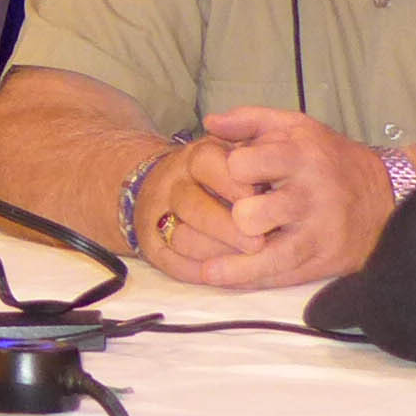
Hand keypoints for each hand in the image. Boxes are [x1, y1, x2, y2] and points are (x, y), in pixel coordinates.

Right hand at [132, 134, 266, 283]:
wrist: (159, 184)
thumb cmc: (216, 173)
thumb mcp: (233, 149)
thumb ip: (251, 142)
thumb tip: (265, 145)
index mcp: (195, 157)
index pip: (208, 165)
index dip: (235, 184)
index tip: (259, 198)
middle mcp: (172, 184)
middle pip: (194, 206)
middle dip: (228, 229)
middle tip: (259, 243)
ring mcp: (157, 214)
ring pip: (182, 237)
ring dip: (215, 253)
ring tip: (244, 261)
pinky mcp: (150, 243)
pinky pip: (171, 263)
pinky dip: (198, 271)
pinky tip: (223, 272)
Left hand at [181, 106, 395, 289]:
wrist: (388, 196)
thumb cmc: (328, 158)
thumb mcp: (295, 127)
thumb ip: (250, 120)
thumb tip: (210, 122)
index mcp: (300, 157)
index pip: (242, 167)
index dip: (228, 171)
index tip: (229, 176)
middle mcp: (310, 195)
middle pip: (250, 215)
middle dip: (233, 217)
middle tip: (229, 216)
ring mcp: (319, 232)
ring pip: (266, 255)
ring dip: (233, 259)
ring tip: (206, 264)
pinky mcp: (325, 260)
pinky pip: (280, 275)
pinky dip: (247, 278)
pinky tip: (219, 276)